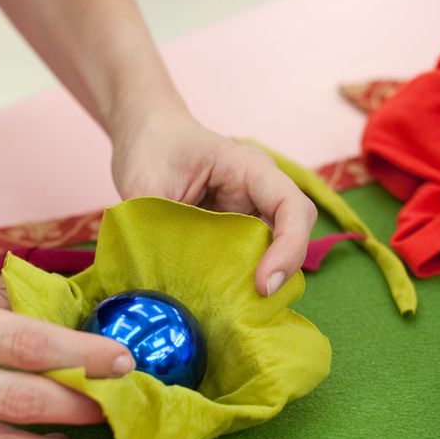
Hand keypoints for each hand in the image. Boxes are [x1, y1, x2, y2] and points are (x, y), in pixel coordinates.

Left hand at [109, 106, 317, 295]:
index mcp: (248, 167)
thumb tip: (162, 282)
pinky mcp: (236, 228)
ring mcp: (251, 209)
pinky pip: (250, 257)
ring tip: (231, 305)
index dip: (288, 249)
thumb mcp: (145, 185)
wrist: (146, 133)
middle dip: (279, 271)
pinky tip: (217, 296)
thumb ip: (159, 229)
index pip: (291, 207)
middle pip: (294, 233)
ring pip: (274, 249)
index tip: (263, 284)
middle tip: (247, 304)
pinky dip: (239, 279)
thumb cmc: (150, 147)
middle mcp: (260, 189)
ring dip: (259, 277)